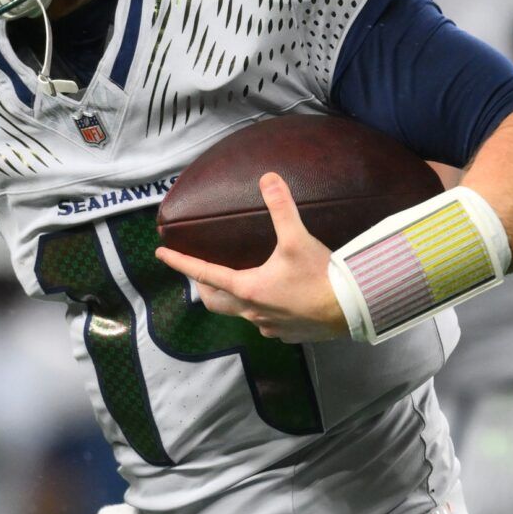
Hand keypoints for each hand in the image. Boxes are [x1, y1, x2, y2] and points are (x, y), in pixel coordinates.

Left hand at [154, 172, 345, 343]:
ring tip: (240, 283)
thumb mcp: (298, 239)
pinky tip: (274, 301)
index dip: (180, 262)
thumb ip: (281, 208)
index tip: (160, 254)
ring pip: (241, 314)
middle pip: (215, 301)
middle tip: (200, 273)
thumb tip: (268, 178)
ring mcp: (269, 326)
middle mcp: (252, 312)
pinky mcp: (287, 334)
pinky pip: (265, 324)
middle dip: (204, 287)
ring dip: (234, 299)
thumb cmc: (320, 276)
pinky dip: (261, 311)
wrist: (352, 310)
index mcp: (247, 288)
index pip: (203, 273)